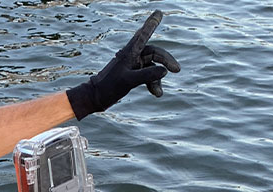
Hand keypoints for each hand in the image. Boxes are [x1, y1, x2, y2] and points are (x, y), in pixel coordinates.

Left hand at [66, 10, 180, 118]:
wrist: (95, 98)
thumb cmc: (108, 87)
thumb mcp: (128, 81)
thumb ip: (147, 75)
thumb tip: (164, 71)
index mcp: (129, 53)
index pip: (143, 35)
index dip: (151, 24)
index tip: (159, 12)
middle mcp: (132, 56)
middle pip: (154, 53)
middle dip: (166, 61)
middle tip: (177, 69)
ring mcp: (133, 65)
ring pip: (152, 66)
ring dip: (158, 78)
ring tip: (159, 93)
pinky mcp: (133, 74)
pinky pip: (148, 75)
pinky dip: (153, 83)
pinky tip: (157, 94)